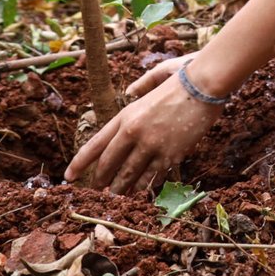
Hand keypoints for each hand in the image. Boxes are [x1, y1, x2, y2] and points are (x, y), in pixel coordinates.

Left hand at [64, 55, 226, 192]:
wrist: (205, 85)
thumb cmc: (182, 77)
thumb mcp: (154, 78)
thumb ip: (139, 86)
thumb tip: (130, 92)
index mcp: (126, 115)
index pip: (95, 145)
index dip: (79, 163)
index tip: (68, 176)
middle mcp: (134, 132)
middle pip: (109, 164)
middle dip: (100, 181)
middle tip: (95, 192)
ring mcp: (152, 145)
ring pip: (130, 176)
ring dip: (121, 189)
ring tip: (115, 197)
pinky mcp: (171, 155)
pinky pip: (153, 177)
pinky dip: (146, 186)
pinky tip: (142, 192)